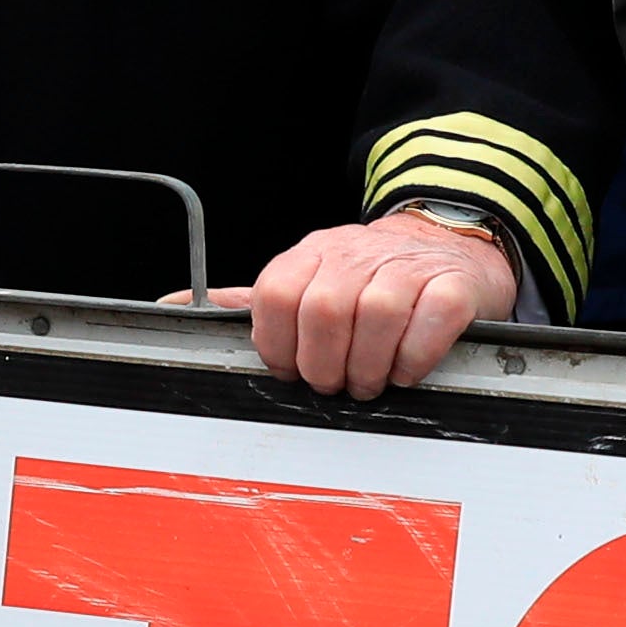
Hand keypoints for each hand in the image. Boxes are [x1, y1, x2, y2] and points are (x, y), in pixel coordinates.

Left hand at [210, 208, 516, 396]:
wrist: (449, 244)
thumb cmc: (371, 276)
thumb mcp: (306, 279)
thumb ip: (249, 301)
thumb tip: (172, 305)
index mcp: (313, 254)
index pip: (275, 293)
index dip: (276, 344)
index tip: (289, 369)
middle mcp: (356, 254)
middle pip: (323, 309)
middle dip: (322, 363)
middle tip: (334, 382)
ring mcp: (407, 267)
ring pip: (375, 315)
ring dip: (368, 365)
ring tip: (369, 381)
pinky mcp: (453, 285)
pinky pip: (430, 321)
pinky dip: (414, 357)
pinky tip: (406, 368)